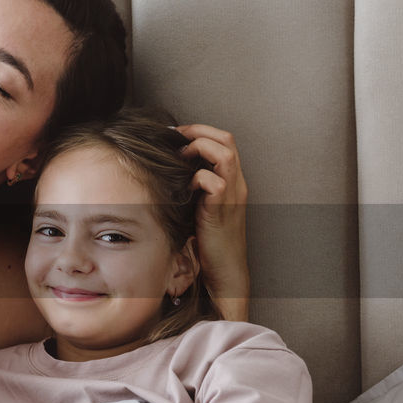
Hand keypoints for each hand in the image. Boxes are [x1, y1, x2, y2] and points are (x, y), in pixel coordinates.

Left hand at [176, 124, 249, 320]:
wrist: (225, 271)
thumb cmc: (209, 241)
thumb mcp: (200, 206)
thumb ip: (192, 187)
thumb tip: (166, 171)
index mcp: (232, 180)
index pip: (224, 141)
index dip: (200, 131)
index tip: (175, 134)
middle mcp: (236, 184)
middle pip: (227, 139)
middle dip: (198, 131)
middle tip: (174, 136)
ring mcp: (232, 195)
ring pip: (224, 154)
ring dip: (199, 148)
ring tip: (180, 156)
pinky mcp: (222, 210)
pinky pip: (214, 182)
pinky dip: (197, 177)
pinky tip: (184, 186)